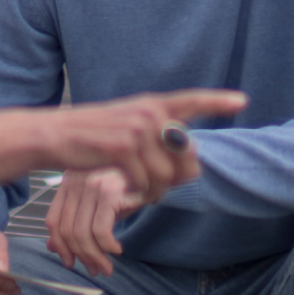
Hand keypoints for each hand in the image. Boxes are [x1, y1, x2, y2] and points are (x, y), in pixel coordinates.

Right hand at [0, 89, 247, 202]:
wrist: (51, 136)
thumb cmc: (92, 139)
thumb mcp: (128, 130)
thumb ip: (159, 141)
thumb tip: (193, 165)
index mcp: (152, 105)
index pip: (191, 101)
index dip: (217, 101)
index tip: (242, 101)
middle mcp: (149, 113)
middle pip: (184, 158)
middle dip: (174, 179)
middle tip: (153, 188)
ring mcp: (137, 129)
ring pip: (165, 176)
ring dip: (154, 191)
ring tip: (137, 190)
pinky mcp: (123, 148)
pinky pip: (145, 183)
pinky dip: (137, 194)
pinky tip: (125, 191)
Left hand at [43, 169, 131, 276]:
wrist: (154, 171)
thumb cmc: (127, 189)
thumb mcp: (98, 206)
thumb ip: (76, 223)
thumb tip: (52, 248)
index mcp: (68, 182)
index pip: (53, 221)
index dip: (60, 246)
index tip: (69, 262)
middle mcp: (76, 181)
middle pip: (67, 230)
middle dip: (81, 256)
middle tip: (95, 270)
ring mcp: (92, 186)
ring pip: (83, 234)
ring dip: (95, 257)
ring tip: (106, 267)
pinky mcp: (109, 193)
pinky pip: (101, 231)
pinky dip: (107, 246)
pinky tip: (117, 250)